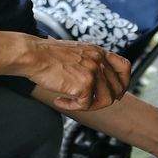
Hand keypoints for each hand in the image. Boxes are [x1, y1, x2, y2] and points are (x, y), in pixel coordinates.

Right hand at [17, 35, 131, 112]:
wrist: (33, 55)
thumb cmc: (48, 55)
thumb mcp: (77, 52)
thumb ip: (91, 62)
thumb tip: (100, 82)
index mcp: (98, 51)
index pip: (125, 67)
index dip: (124, 83)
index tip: (115, 93)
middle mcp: (99, 60)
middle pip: (116, 89)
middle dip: (103, 100)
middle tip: (86, 103)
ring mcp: (93, 72)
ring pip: (105, 100)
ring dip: (89, 106)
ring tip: (71, 103)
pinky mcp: (83, 84)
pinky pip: (85, 105)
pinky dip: (71, 107)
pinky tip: (59, 101)